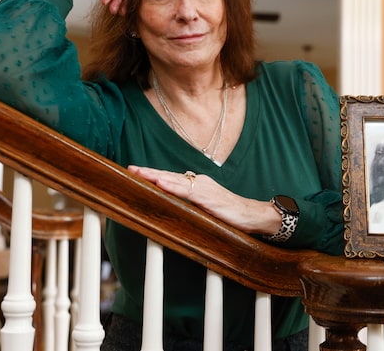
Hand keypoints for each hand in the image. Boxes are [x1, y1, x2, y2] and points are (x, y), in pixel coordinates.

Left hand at [128, 166, 281, 235]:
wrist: (253, 215)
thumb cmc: (231, 214)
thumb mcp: (207, 209)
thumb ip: (192, 206)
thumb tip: (174, 209)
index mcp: (198, 185)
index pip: (171, 178)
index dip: (154, 175)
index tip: (136, 172)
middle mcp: (199, 182)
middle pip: (169, 176)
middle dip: (149, 172)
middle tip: (130, 169)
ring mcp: (203, 188)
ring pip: (174, 181)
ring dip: (155, 176)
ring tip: (139, 173)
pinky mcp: (208, 198)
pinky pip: (186, 191)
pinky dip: (172, 187)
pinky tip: (160, 184)